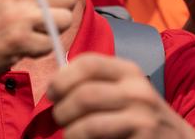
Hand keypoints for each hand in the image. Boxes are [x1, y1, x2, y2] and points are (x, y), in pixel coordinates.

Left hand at [48, 53, 194, 138]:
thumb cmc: (142, 115)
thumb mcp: (126, 89)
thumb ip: (97, 82)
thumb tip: (55, 84)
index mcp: (128, 71)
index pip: (88, 63)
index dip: (62, 77)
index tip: (51, 92)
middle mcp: (137, 90)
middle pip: (84, 95)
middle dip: (62, 110)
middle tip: (59, 118)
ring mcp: (142, 118)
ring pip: (88, 124)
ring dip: (70, 132)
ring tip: (70, 134)